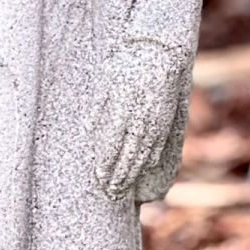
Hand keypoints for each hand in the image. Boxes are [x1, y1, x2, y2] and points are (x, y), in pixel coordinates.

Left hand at [89, 45, 186, 199]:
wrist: (159, 55)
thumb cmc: (127, 65)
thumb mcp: (106, 80)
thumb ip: (96, 107)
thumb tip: (85, 131)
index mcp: (122, 108)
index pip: (112, 144)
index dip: (106, 163)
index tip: (99, 177)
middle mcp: (139, 119)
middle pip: (128, 155)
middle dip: (118, 176)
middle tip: (110, 193)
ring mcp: (153, 122)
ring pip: (142, 154)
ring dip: (132, 174)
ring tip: (122, 189)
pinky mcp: (164, 121)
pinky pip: (156, 146)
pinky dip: (148, 162)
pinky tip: (141, 170)